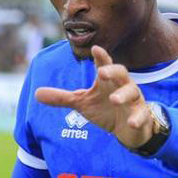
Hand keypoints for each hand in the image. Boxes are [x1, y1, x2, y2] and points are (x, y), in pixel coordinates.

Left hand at [36, 46, 154, 148]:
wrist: (129, 128)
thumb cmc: (105, 109)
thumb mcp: (82, 103)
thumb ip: (62, 98)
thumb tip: (36, 93)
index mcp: (107, 81)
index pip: (104, 65)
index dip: (101, 57)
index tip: (96, 49)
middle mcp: (122, 86)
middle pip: (121, 72)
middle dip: (112, 71)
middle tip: (102, 72)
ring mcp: (134, 101)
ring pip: (133, 92)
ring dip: (124, 95)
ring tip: (114, 100)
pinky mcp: (141, 116)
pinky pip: (142, 115)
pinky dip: (137, 118)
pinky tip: (131, 122)